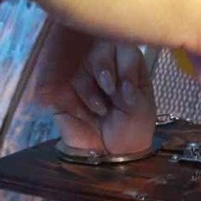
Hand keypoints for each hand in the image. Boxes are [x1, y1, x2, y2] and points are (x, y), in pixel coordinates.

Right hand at [36, 24, 155, 153]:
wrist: (110, 154)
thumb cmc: (131, 128)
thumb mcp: (142, 110)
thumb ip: (134, 90)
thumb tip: (121, 82)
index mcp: (129, 65)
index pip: (125, 47)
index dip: (124, 66)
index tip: (126, 89)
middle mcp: (105, 64)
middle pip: (98, 47)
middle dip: (104, 69)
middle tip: (110, 92)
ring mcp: (81, 74)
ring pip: (76, 63)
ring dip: (89, 89)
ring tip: (100, 111)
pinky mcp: (62, 90)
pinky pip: (59, 83)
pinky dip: (72, 99)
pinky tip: (83, 114)